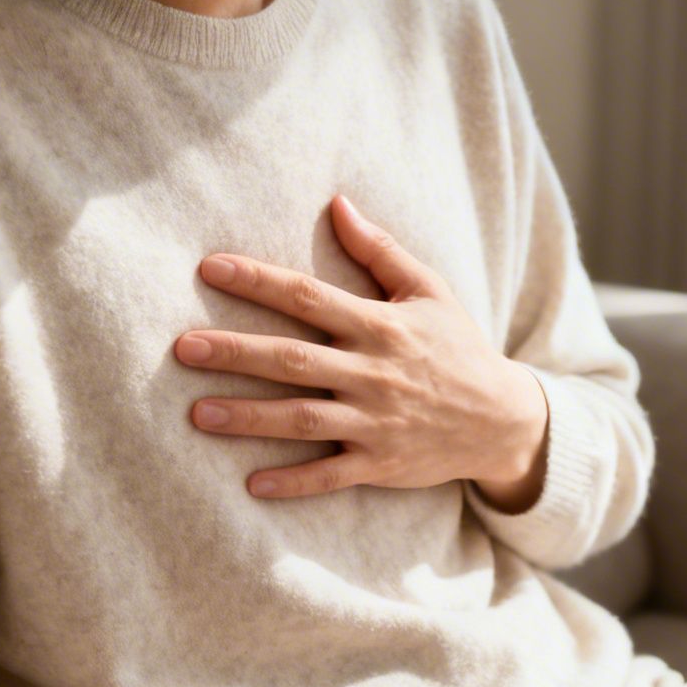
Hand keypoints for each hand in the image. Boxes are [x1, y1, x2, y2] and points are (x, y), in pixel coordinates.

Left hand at [177, 193, 549, 511]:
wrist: (503, 419)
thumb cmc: (460, 348)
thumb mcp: (430, 291)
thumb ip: (380, 251)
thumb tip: (338, 203)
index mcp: (380, 326)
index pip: (308, 296)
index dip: (258, 281)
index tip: (210, 268)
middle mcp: (373, 373)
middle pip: (292, 359)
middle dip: (235, 352)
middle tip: (183, 348)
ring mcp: (375, 422)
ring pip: (301, 419)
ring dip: (249, 418)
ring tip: (199, 414)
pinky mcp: (380, 463)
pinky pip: (330, 475)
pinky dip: (293, 481)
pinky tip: (252, 483)